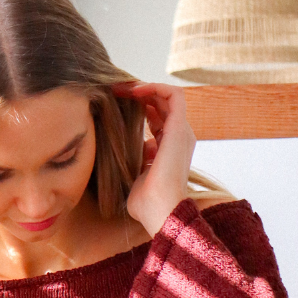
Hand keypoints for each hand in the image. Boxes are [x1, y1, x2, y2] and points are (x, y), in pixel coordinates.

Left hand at [113, 82, 195, 235]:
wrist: (160, 210)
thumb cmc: (146, 203)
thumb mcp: (136, 176)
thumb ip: (137, 160)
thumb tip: (132, 148)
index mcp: (169, 149)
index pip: (156, 119)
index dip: (137, 108)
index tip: (115, 104)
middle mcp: (178, 138)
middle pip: (161, 105)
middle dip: (139, 94)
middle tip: (116, 91)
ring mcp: (181, 132)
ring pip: (168, 97)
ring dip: (145, 88)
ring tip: (123, 87)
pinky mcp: (180, 128)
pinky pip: (174, 95)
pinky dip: (155, 87)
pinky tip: (135, 90)